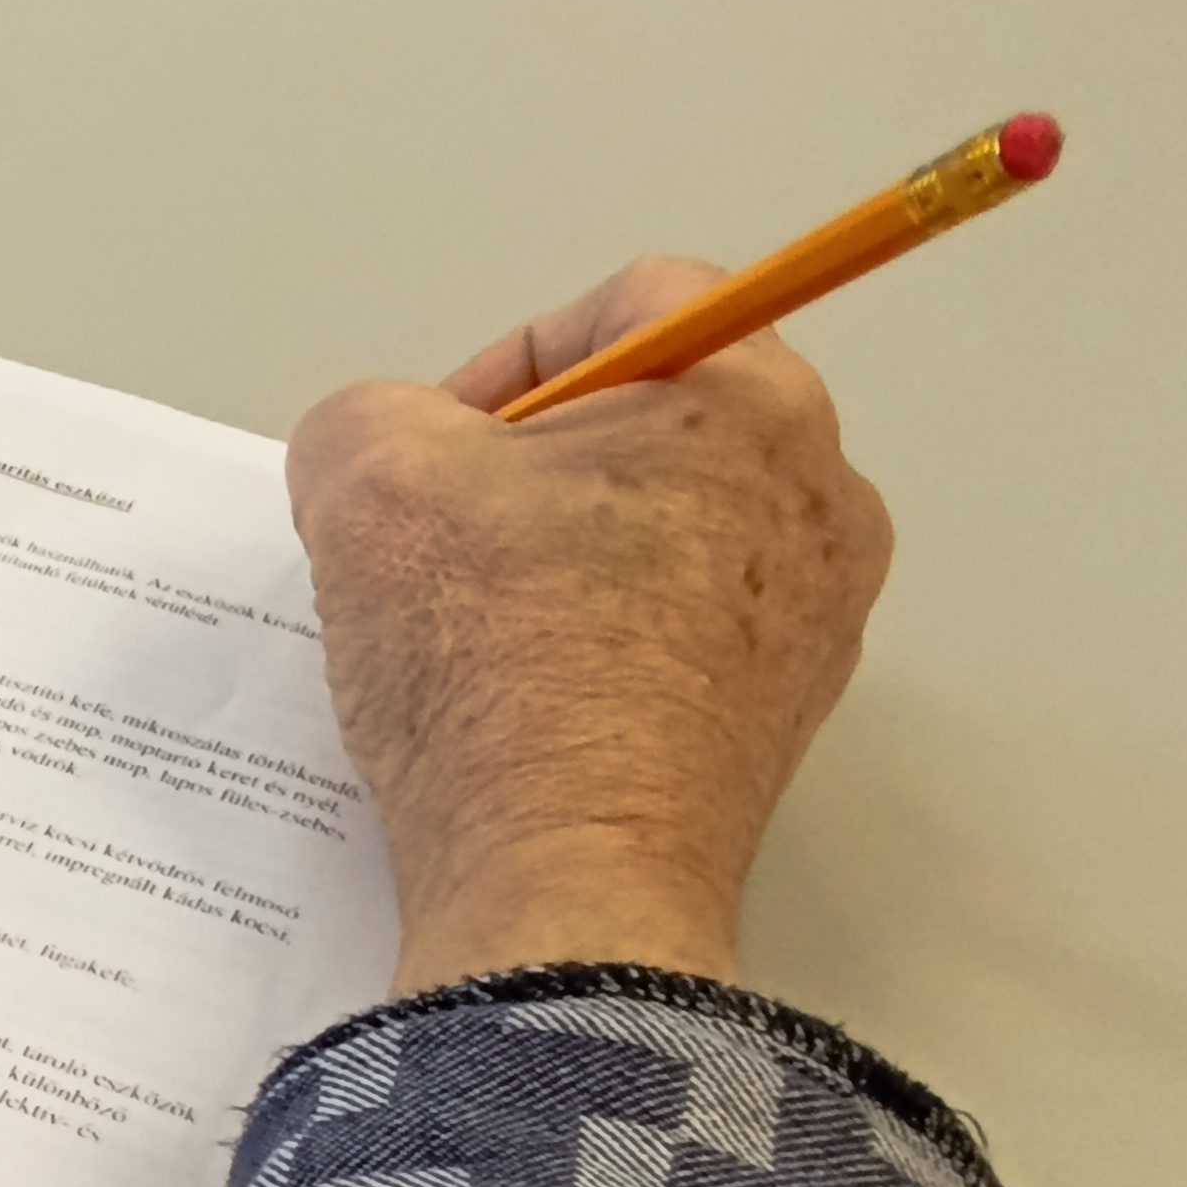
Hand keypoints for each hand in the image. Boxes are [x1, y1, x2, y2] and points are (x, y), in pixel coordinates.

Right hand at [285, 257, 895, 995]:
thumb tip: (391, 452)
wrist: (565, 882)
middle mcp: (821, 497)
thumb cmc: (487, 661)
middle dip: (538, 465)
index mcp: (751, 401)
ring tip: (471, 633)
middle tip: (442, 538)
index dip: (508, 358)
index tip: (437, 449)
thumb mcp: (364, 478)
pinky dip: (601, 648)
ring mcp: (819, 620)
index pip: (633, 304)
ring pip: (669, 534)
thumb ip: (365, 416)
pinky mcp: (784, 724)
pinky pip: (680, 638)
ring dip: (566, 559)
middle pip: (661, 423)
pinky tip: (519, 706)